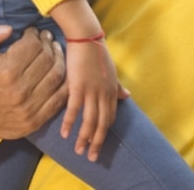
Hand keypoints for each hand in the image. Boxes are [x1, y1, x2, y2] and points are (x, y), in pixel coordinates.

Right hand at [0, 23, 66, 139]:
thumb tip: (8, 29)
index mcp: (5, 72)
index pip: (33, 45)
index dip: (35, 35)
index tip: (33, 32)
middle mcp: (19, 91)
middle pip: (48, 59)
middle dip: (48, 45)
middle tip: (47, 39)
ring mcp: (28, 109)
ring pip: (57, 77)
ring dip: (59, 60)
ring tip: (54, 52)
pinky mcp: (34, 122)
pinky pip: (58, 99)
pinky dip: (64, 84)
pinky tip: (60, 72)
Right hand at [61, 37, 125, 160]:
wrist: (87, 38)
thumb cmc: (97, 53)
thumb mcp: (111, 72)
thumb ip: (117, 87)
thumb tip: (127, 95)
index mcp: (112, 90)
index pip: (110, 117)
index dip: (104, 132)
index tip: (98, 143)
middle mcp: (104, 93)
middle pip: (102, 123)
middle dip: (97, 142)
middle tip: (91, 156)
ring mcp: (92, 90)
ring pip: (90, 120)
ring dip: (84, 138)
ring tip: (78, 151)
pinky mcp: (78, 86)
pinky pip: (74, 109)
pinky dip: (70, 123)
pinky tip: (65, 134)